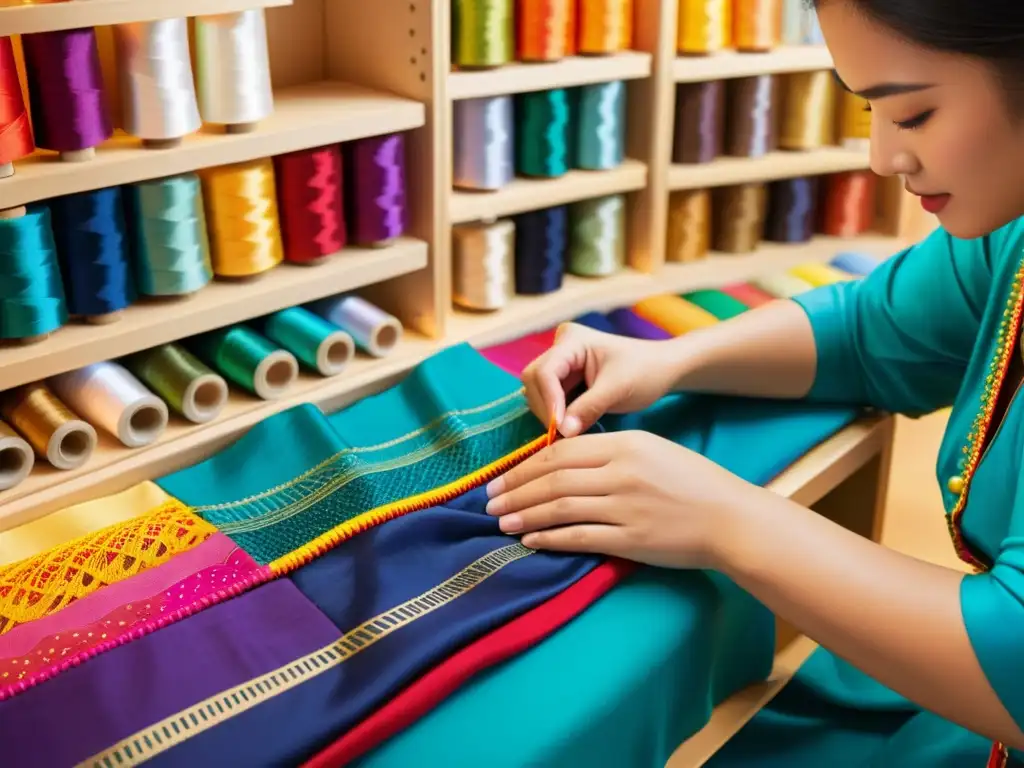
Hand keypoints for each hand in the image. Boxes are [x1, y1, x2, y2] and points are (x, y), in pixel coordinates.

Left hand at [485, 430, 759, 569]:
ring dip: (524, 515)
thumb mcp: (651, 451)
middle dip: (515, 491)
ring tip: (501, 523)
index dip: (524, 467)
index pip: (560, 452)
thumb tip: (559, 464)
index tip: (501, 478)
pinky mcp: (632, 539)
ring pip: (560, 507)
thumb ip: (608, 453)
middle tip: (489, 502)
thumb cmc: (691, 483)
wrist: (731, 518)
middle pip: (552, 479)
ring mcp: (626, 506)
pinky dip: (549, 539)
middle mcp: (622, 472)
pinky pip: (579, 537)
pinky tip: (530, 541)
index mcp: (625, 444)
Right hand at [522, 323, 682, 437]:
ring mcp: (562, 363)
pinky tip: (572, 426)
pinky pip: (550, 399)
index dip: (548, 400)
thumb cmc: (645, 371)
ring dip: (551, 414)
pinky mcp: (565, 379)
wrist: (663, 369)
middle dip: (547, 408)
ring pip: (538, 392)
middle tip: (564, 433)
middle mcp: (561, 348)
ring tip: (571, 431)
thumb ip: (588, 408)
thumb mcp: (618, 389)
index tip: (560, 427)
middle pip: (534, 381)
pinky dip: (557, 415)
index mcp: (572, 340)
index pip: (545, 371)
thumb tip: (563, 432)